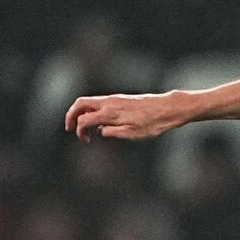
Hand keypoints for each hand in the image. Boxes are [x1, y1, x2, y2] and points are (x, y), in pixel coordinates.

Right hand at [64, 93, 183, 142]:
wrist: (169, 108)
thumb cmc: (154, 123)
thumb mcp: (134, 134)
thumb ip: (113, 132)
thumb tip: (100, 131)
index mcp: (110, 112)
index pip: (83, 119)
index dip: (79, 131)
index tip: (86, 140)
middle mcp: (110, 102)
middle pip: (80, 103)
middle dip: (71, 115)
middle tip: (70, 128)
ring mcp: (115, 98)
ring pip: (89, 101)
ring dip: (81, 113)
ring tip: (84, 127)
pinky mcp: (121, 98)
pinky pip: (99, 102)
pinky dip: (92, 110)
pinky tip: (99, 122)